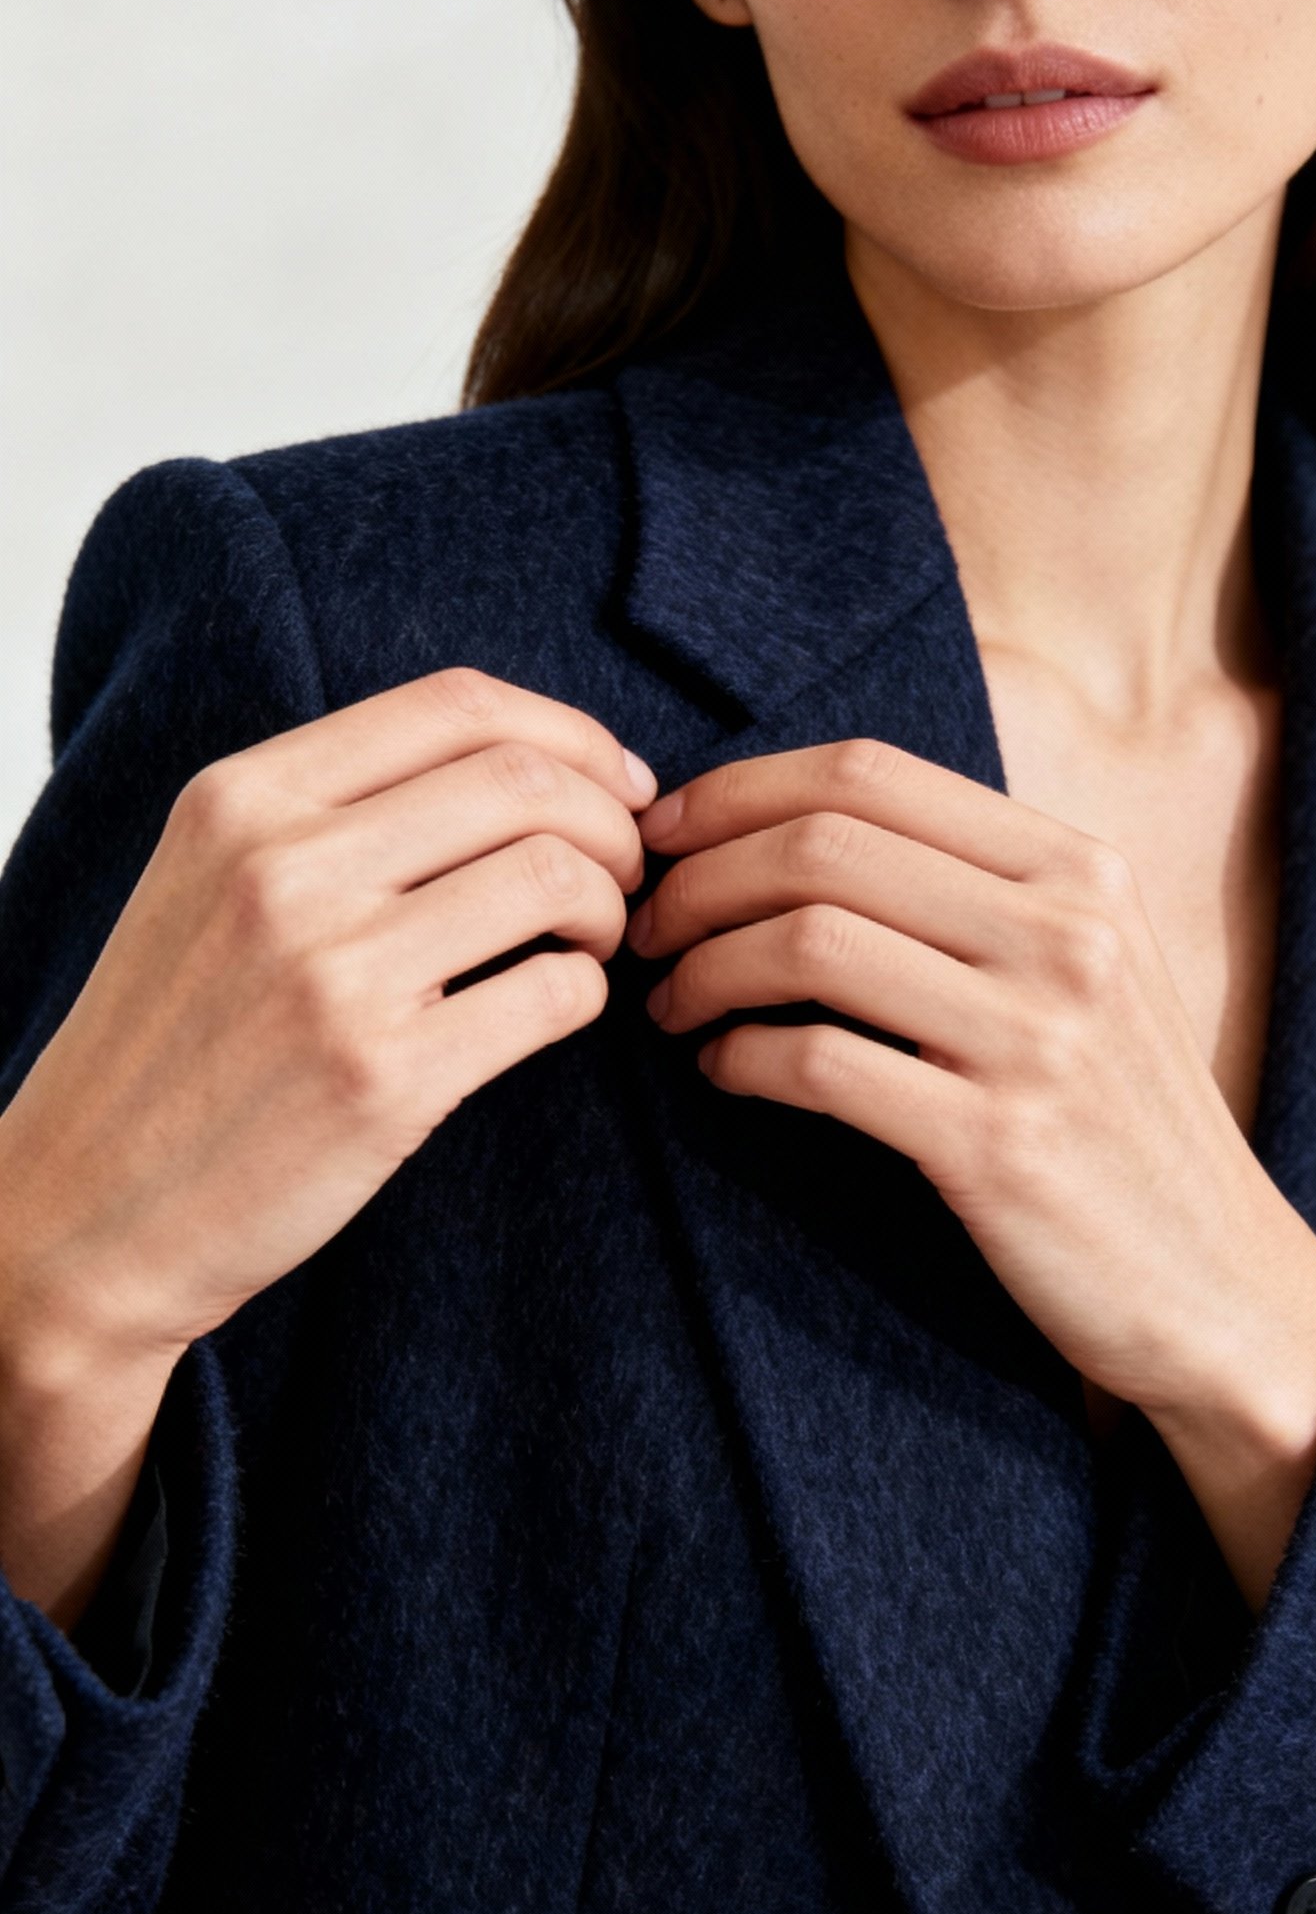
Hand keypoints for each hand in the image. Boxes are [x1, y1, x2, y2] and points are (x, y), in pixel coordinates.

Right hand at [0, 668, 655, 1376]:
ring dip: (611, 908)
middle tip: (627, 875)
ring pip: (557, 878)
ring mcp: (335, 972)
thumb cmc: (175, 1046)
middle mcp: (285, 866)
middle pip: (527, 782)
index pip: (455, 706)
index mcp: (243, 799)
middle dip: (614, 823)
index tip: (617, 784)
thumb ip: (329, 812)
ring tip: (593, 943)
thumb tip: (516, 769)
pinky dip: (587, 993)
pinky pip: (555, 995)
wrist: (91, 1206)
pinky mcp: (385, 1077)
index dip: (572, 735)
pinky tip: (558, 1007)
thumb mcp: (209, 883)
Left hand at [627, 739, 1315, 1603]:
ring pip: (808, 940)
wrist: (1216, 1283)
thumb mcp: (1085, 971)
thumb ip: (975, 894)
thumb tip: (793, 836)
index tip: (666, 836)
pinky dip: (738, 1058)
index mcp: (1078, 868)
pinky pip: (817, 1064)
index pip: (869, 773)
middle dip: (697, 878)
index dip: (739, 790)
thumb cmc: (1117, 1124)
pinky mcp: (998, 1143)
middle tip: (645, 930)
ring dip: (703, 966)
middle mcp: (1065, 932)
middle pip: (821, 844)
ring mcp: (1038, 1036)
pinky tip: (721, 1072)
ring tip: (671, 1005)